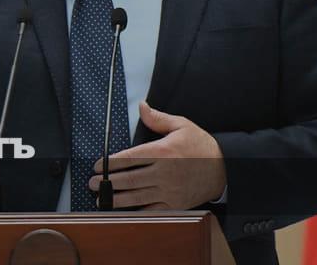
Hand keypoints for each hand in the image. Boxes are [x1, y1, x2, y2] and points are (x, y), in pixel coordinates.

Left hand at [88, 101, 225, 209]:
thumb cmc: (201, 145)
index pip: (130, 158)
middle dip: (108, 182)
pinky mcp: (175, 204)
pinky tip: (122, 210)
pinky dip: (135, 211)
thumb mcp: (181, 125)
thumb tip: (142, 106)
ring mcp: (169, 191)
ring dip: (116, 198)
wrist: (224, 169)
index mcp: (164, 152)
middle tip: (93, 183)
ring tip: (101, 198)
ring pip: (137, 197)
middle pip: (129, 179)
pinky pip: (151, 210)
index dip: (111, 162)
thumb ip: (158, 118)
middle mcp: (164, 172)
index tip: (98, 165)